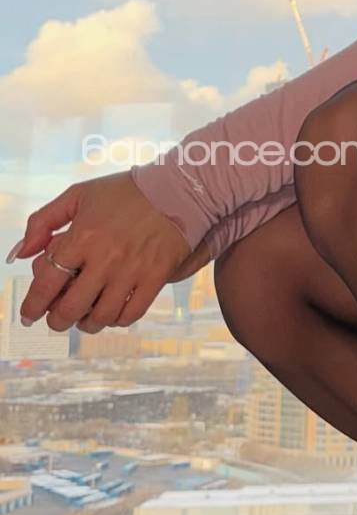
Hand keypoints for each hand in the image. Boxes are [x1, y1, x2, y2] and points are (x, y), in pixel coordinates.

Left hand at [10, 171, 194, 333]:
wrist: (178, 189)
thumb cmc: (124, 192)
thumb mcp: (77, 195)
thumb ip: (42, 221)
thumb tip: (21, 253)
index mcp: (82, 236)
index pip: (47, 281)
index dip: (33, 304)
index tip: (30, 314)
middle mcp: (105, 258)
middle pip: (71, 306)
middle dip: (57, 320)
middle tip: (56, 320)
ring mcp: (132, 270)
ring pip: (101, 316)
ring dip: (87, 324)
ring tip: (84, 320)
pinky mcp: (155, 278)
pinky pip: (131, 313)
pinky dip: (117, 320)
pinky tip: (112, 314)